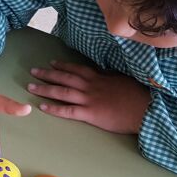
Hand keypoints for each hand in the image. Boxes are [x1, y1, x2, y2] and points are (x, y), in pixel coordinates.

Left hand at [27, 60, 150, 133]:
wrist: (146, 109)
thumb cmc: (137, 96)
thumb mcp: (122, 80)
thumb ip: (109, 77)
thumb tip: (102, 74)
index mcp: (99, 77)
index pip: (77, 69)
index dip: (63, 65)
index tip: (52, 62)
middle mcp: (91, 86)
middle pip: (65, 78)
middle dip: (48, 74)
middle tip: (33, 71)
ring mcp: (90, 99)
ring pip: (62, 92)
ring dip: (45, 88)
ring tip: (31, 86)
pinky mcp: (91, 114)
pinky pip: (68, 111)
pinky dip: (54, 109)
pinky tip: (43, 107)